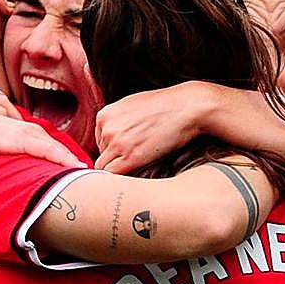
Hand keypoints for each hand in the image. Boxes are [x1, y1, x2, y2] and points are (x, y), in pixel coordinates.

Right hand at [0, 105, 81, 166]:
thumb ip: (2, 152)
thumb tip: (6, 169)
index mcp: (21, 132)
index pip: (48, 146)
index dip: (63, 158)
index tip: (75, 170)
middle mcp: (28, 130)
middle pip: (57, 147)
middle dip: (72, 159)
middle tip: (89, 174)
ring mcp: (25, 133)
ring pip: (56, 148)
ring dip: (71, 160)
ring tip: (87, 173)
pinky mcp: (20, 139)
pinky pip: (47, 150)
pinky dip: (61, 158)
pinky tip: (73, 167)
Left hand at [94, 82, 214, 172]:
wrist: (186, 107)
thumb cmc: (165, 105)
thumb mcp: (132, 104)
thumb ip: (117, 119)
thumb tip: (113, 134)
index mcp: (104, 115)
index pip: (98, 141)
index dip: (112, 149)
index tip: (125, 152)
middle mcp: (107, 129)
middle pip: (101, 154)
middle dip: (115, 159)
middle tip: (132, 160)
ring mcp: (117, 143)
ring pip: (104, 167)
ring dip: (118, 170)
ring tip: (135, 168)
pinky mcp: (131, 157)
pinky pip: (114, 175)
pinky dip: (120, 179)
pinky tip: (133, 176)